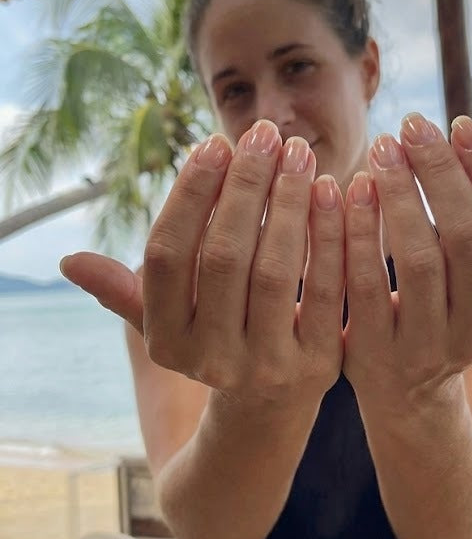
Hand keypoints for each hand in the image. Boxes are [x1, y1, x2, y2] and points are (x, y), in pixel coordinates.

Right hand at [59, 122, 345, 409]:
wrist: (271, 406)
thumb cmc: (215, 338)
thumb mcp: (168, 323)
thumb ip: (126, 291)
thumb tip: (70, 261)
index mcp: (166, 342)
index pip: (167, 256)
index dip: (190, 194)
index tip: (216, 142)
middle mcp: (212, 359)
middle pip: (224, 257)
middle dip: (245, 185)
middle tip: (265, 132)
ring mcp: (267, 365)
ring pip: (275, 269)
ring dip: (288, 201)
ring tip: (298, 151)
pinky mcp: (319, 363)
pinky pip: (325, 287)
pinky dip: (329, 234)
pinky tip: (334, 188)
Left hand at [341, 112, 471, 403]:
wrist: (405, 397)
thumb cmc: (451, 318)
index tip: (462, 124)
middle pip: (470, 238)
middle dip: (441, 173)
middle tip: (412, 124)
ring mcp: (427, 347)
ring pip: (419, 259)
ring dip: (400, 194)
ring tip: (381, 148)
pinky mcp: (374, 353)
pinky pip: (364, 283)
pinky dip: (357, 231)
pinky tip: (350, 188)